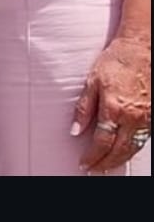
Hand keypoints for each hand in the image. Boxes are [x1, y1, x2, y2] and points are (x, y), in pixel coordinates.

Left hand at [72, 35, 150, 172]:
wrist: (141, 50)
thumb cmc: (115, 62)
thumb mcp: (92, 81)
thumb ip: (84, 108)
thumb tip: (75, 131)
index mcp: (114, 108)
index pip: (101, 142)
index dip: (92, 156)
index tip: (84, 164)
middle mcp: (133, 117)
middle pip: (119, 150)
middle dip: (105, 163)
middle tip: (94, 171)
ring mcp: (146, 119)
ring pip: (133, 148)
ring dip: (119, 160)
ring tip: (107, 166)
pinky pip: (143, 140)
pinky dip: (132, 149)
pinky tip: (124, 152)